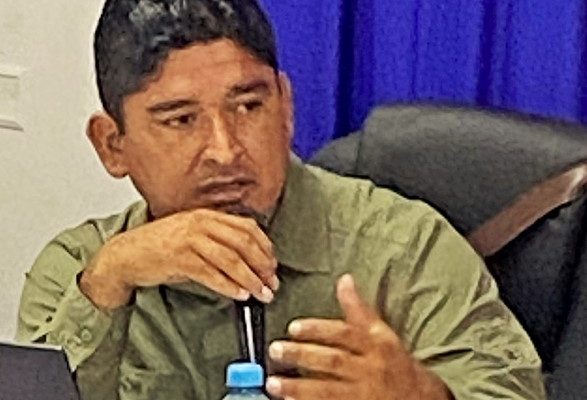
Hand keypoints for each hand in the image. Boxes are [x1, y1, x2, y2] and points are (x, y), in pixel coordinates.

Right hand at [79, 208, 278, 309]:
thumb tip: (250, 259)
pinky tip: (239, 295)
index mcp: (207, 215)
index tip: (273, 264)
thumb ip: (218, 238)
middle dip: (262, 265)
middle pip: (243, 243)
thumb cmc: (160, 246)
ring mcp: (189, 240)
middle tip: (272, 283)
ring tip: (261, 294)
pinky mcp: (179, 258)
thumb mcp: (193, 234)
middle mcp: (201, 223)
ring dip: (250, 279)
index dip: (265, 247)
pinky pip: (211, 274)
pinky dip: (228, 286)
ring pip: (230, 260)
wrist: (126, 254)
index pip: (247, 227)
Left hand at [266, 275, 452, 399]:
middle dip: (302, 356)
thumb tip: (344, 280)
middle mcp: (370, 369)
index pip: (344, 334)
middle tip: (276, 350)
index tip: (293, 327)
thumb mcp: (382, 333)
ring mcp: (363, 394)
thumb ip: (359, 309)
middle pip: (333, 361)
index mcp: (376, 345)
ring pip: (328, 391)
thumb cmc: (396, 363)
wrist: (421, 399)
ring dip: (298, 388)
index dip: (317, 330)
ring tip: (273, 383)